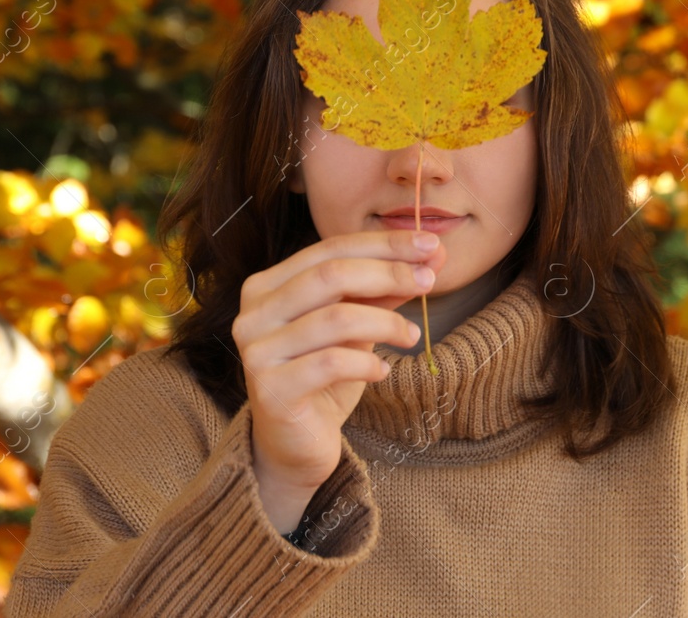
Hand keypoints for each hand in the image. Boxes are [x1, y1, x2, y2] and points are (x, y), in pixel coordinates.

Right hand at [232, 229, 445, 530]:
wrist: (295, 443)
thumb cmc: (326, 375)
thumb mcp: (357, 324)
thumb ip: (384, 290)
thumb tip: (433, 254)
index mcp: (268, 286)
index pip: (331, 249)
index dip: (383, 244)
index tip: (431, 243)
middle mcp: (254, 313)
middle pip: (331, 275)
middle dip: (389, 273)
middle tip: (430, 280)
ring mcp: (257, 352)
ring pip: (335, 318)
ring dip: (386, 323)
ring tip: (413, 336)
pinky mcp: (269, 390)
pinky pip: (331, 364)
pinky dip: (368, 364)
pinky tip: (383, 371)